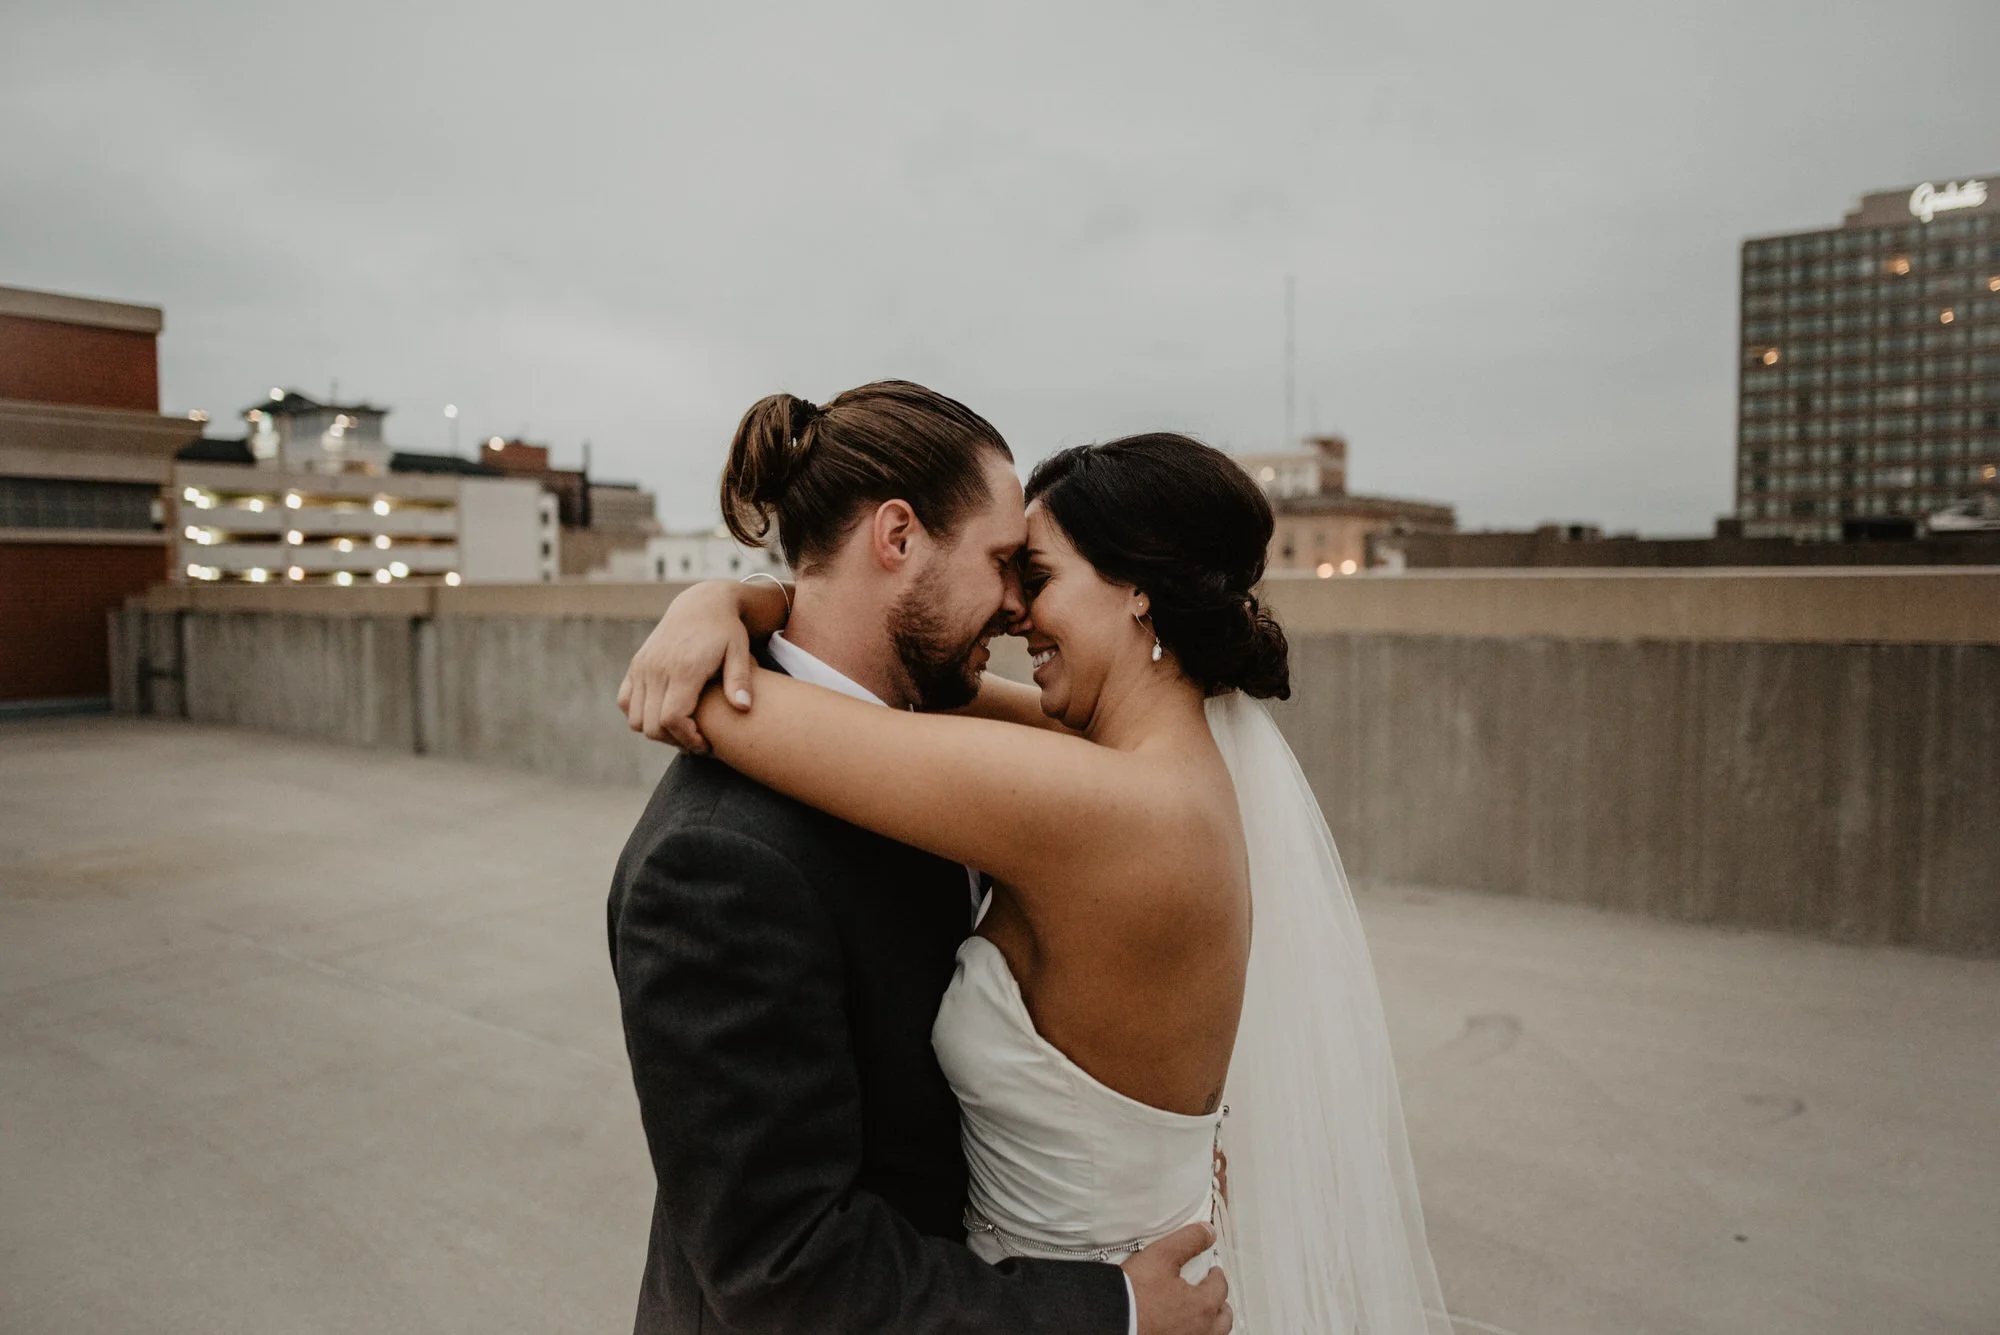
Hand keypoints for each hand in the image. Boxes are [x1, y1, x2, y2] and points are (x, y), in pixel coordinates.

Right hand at [617, 582, 757, 752]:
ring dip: (656, 730)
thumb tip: (744, 708)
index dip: (687, 739)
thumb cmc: (727, 631)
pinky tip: (664, 712)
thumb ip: (740, 680)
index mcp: (683, 668)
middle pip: (651, 725)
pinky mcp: (636, 665)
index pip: (671, 719)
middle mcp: (657, 668)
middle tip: (697, 741)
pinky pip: (625, 701)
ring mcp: (642, 667)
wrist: (702, 604)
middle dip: (674, 740)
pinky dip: (639, 714)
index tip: (706, 744)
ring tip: (682, 728)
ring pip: (635, 718)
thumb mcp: (740, 651)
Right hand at [1122, 1223, 1229, 1334]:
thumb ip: (1188, 1241)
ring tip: (1199, 1314)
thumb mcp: (1161, 1256)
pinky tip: (1181, 1327)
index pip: (1220, 1287)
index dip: (1216, 1275)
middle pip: (1223, 1319)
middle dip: (1219, 1304)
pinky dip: (1193, 1333)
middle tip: (1211, 1293)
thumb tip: (1207, 1232)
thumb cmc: (1133, 1296)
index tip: (1212, 1271)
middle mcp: (1200, 1331)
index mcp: (1202, 1307)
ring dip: (1210, 1324)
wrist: (1110, 1321)